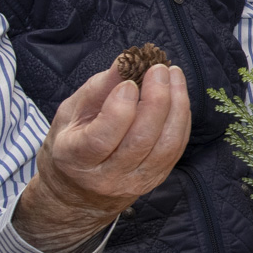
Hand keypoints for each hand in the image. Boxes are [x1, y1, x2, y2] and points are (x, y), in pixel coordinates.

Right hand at [14, 63, 189, 252]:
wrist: (79, 191)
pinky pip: (176, 147)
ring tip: (174, 75)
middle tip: (159, 69)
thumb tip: (126, 62)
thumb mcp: (71, 113)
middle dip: (156, 100)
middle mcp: (107, 177)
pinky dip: (181, 118)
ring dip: (176, 105)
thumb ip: (98, 89)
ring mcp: (135, 181)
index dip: (119, 110)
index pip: (101, 139)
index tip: (129, 83)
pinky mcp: (157, 178)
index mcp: (76, 159)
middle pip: (140, 140)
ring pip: (166, 145)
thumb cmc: (72, 142)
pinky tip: (179, 95)